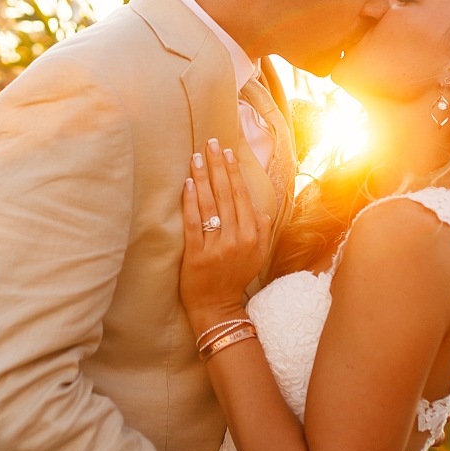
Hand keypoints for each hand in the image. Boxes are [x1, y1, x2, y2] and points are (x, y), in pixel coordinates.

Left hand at [180, 137, 271, 330]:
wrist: (217, 307)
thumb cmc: (235, 278)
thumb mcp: (258, 256)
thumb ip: (262, 231)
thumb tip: (261, 210)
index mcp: (252, 235)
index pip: (242, 196)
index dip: (233, 172)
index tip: (227, 152)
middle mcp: (236, 238)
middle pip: (226, 194)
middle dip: (218, 166)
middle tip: (210, 143)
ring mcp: (216, 246)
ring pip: (210, 204)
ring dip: (203, 177)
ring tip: (196, 157)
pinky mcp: (196, 254)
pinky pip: (193, 222)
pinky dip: (190, 201)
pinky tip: (187, 183)